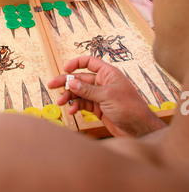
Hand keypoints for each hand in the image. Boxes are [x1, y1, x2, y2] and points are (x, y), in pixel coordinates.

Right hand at [48, 56, 165, 136]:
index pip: (90, 62)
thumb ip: (88, 90)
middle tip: (52, 85)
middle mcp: (103, 83)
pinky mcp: (98, 108)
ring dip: (69, 96)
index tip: (65, 69)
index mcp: (108, 73)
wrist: (139, 129)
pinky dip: (76, 106)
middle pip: (80, 79)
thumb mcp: (107, 96)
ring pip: (80, 92)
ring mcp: (100, 95)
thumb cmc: (130, 108)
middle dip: (66, 82)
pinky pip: (83, 103)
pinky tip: (72, 110)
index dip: (76, 63)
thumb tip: (71, 83)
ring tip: (60, 102)